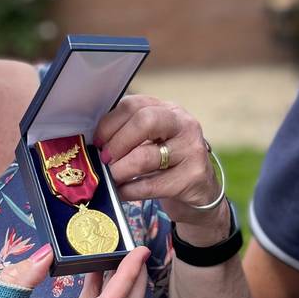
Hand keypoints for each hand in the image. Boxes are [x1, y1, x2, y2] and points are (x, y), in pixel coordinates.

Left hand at [94, 95, 227, 236]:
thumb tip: (97, 144)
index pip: (134, 104)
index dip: (110, 123)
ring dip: (119, 170)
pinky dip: (129, 191)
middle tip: (105, 159)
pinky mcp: (192, 177)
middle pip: (145, 121)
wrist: (201, 192)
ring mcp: (191, 150)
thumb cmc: (170, 164)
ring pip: (145, 157)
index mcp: (169, 110)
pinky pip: (151, 185)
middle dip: (118, 142)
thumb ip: (131, 135)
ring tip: (111, 178)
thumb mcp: (155, 141)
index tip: (98, 141)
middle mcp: (184, 125)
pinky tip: (121, 193)